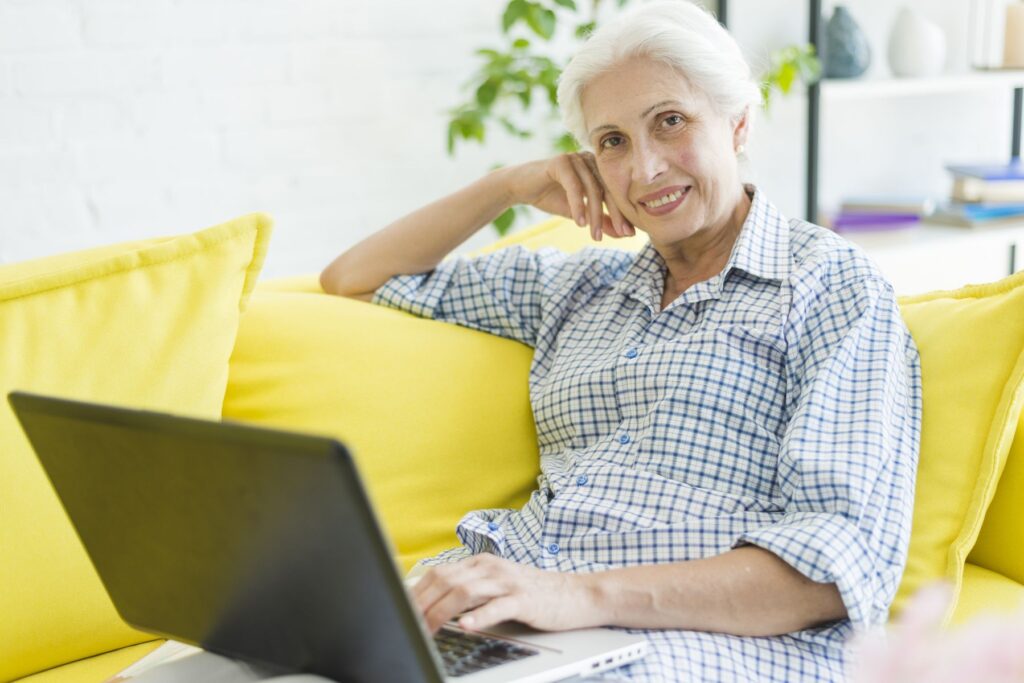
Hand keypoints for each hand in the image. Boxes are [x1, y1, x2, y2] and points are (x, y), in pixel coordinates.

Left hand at [410, 553, 600, 633]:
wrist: (575, 594)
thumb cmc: (535, 594)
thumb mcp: (497, 585)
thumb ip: (471, 590)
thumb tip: (436, 604)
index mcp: (481, 563)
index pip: (439, 573)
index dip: (417, 592)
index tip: (402, 609)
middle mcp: (491, 567)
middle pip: (446, 580)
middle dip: (422, 603)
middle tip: (408, 623)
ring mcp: (507, 582)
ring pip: (465, 592)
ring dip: (440, 612)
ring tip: (427, 629)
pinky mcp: (524, 599)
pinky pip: (497, 606)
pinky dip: (478, 616)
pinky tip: (465, 625)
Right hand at [506, 153, 635, 241]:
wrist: (520, 188)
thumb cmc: (550, 197)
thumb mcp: (579, 212)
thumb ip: (600, 219)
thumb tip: (622, 234)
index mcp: (597, 169)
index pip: (615, 192)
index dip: (623, 213)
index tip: (629, 234)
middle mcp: (590, 160)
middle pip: (608, 189)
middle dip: (616, 214)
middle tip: (621, 235)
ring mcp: (576, 158)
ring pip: (593, 189)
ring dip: (595, 215)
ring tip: (595, 236)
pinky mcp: (561, 161)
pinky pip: (574, 186)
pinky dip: (578, 205)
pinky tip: (580, 223)